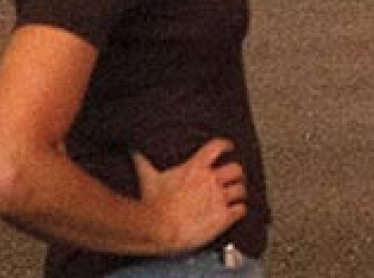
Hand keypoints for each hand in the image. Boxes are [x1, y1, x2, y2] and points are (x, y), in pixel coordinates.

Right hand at [132, 139, 247, 253]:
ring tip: (237, 194)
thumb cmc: (154, 204)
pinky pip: (240, 209)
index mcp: (195, 168)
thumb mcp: (148, 178)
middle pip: (235, 169)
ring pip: (240, 189)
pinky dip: (240, 209)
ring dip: (239, 191)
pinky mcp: (223, 217)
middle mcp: (211, 180)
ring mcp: (219, 199)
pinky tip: (237, 211)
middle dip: (236, 172)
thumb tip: (133, 150)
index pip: (217, 147)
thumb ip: (143, 161)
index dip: (226, 145)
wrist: (160, 228)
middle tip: (235, 176)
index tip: (229, 147)